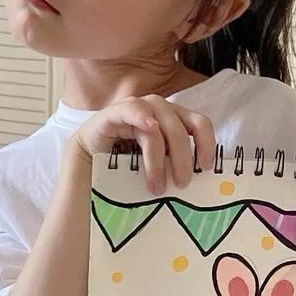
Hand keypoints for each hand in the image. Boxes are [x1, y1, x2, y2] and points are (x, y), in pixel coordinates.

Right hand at [74, 85, 216, 193]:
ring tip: (156, 186)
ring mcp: (135, 110)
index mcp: (172, 123)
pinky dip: (141, 117)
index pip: (198, 123)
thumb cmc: (127, 177)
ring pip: (157, 122)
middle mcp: (157, 112)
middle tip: (182, 184)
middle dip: (183, 157)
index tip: (206, 167)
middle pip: (179, 126)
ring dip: (160, 156)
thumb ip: (177, 171)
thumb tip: (202, 186)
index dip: (206, 142)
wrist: (88, 174)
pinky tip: (148, 127)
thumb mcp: (159, 174)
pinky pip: (130, 110)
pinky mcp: (112, 115)